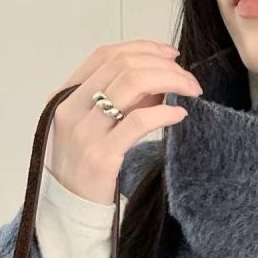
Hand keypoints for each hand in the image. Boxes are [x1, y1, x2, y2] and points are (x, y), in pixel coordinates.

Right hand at [42, 39, 203, 204]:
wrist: (71, 209)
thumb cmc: (86, 169)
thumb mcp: (95, 128)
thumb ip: (121, 103)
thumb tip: (159, 82)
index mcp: (66, 95)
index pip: (105, 55)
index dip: (141, 48)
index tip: (170, 54)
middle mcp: (71, 108)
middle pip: (122, 66)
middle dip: (163, 65)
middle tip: (189, 79)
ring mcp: (85, 131)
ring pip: (131, 85)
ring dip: (169, 81)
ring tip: (191, 91)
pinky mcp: (101, 155)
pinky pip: (138, 122)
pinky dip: (163, 112)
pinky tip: (179, 114)